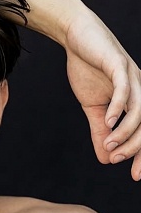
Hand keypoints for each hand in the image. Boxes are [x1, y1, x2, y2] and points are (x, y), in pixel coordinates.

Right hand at [63, 3, 140, 179]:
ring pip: (138, 111)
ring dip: (125, 132)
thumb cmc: (89, 69)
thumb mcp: (93, 108)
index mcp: (136, 100)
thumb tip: (106, 158)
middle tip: (118, 159)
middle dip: (136, 146)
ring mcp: (132, 76)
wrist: (78, 38)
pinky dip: (118, 109)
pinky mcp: (119, 66)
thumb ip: (100, 132)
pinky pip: (125, 91)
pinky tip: (109, 123)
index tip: (135, 175)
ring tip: (110, 144)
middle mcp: (140, 89)